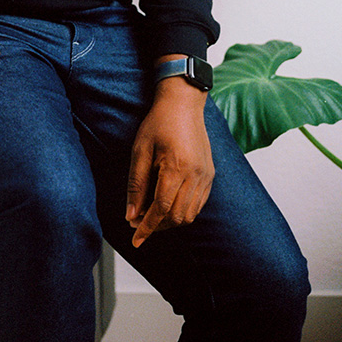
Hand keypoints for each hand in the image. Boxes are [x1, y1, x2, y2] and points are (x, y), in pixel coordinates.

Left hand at [125, 78, 213, 246]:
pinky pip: (199, 204)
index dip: (147, 227)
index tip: (136, 239)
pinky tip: (169, 206)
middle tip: (139, 224)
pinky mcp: (210, 175)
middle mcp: (195, 175)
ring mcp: (206, 176)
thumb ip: (136, 184)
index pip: (161, 209)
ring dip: (170, 222)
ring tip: (152, 216)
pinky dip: (184, 212)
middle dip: (157, 226)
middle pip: (177, 216)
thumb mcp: (140, 150)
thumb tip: (131, 214)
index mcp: (176, 167)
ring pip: (190, 214)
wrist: (183, 103)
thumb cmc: (159, 122)